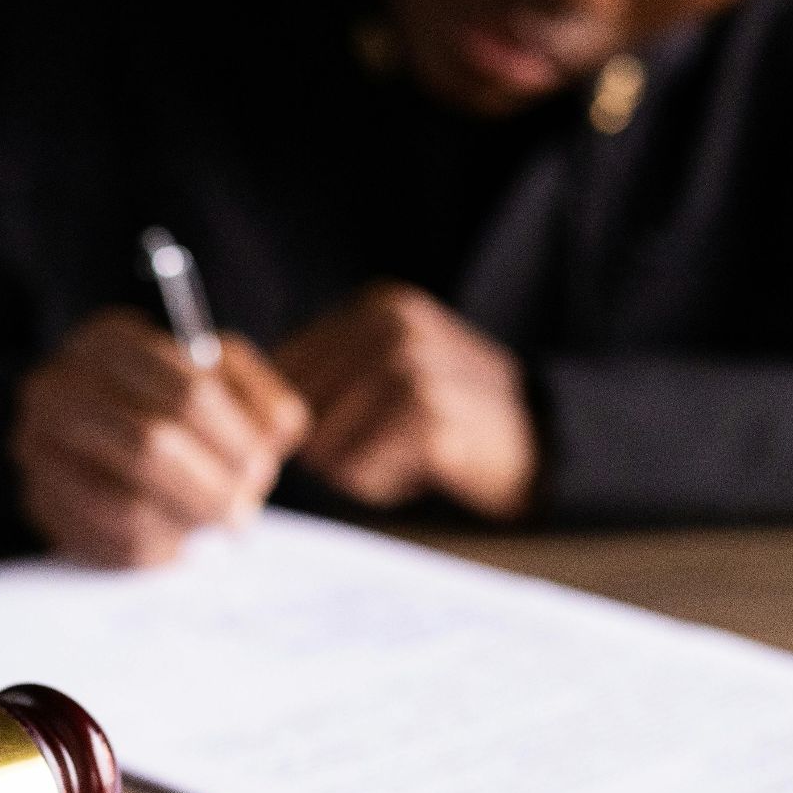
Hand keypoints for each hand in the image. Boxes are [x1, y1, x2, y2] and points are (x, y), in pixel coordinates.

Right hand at [12, 308, 309, 566]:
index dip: (235, 439)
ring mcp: (37, 447)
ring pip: (127, 505)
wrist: (96, 428)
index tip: (262, 467)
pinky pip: (107, 544)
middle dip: (212, 487)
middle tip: (244, 511)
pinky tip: (177, 539)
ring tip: (212, 523)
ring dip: (186, 523)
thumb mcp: (222, 378)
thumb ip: (259, 397)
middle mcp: (57, 387)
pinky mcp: (38, 501)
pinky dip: (157, 550)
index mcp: (108, 340)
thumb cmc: (173, 400)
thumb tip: (275, 435)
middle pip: (151, 446)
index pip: (188, 391)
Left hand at [275, 282, 536, 520]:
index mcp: (377, 307)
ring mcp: (410, 366)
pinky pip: (358, 471)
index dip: (299, 416)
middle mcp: (391, 325)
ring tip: (408, 455)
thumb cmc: (455, 417)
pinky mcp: (426, 416)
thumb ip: (330, 374)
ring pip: (323, 444)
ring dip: (357, 468)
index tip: (345, 431)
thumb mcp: (395, 369)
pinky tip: (423, 469)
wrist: (546, 443)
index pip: (285, 367)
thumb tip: (247, 409)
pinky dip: (381, 484)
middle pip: (298, 409)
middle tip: (387, 446)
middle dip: (329, 444)